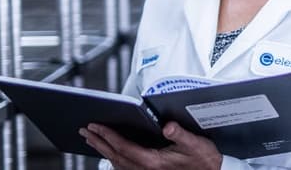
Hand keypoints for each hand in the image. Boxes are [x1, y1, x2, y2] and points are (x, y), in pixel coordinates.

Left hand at [80, 122, 221, 169]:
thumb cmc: (204, 160)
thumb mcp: (195, 144)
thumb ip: (180, 134)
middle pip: (114, 155)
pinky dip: (113, 160)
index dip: (107, 135)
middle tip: (85, 131)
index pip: (123, 147)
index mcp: (153, 162)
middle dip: (99, 142)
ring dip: (103, 151)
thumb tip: (167, 126)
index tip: (96, 126)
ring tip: (92, 140)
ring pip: (116, 163)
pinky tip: (110, 155)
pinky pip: (124, 169)